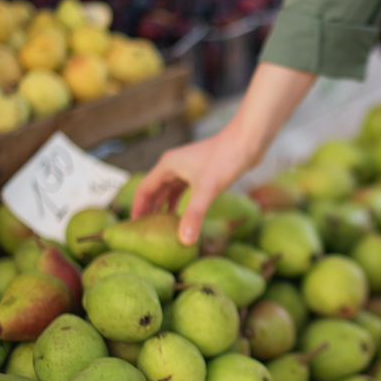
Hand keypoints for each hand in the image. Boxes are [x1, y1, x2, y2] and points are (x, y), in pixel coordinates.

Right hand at [131, 62, 315, 244]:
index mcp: (168, 166)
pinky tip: (182, 216)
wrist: (248, 140)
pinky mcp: (200, 172)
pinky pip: (182, 190)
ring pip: (168, 191)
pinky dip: (179, 203)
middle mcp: (174, 165)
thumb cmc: (227, 158)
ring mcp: (187, 168)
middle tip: (144, 233)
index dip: (137, 210)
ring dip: (163, 208)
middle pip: (154, 191)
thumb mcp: (208, 189)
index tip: (132, 229)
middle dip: (148, 211)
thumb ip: (194, 215)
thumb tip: (184, 240)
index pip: (144, 190)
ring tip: (160, 229)